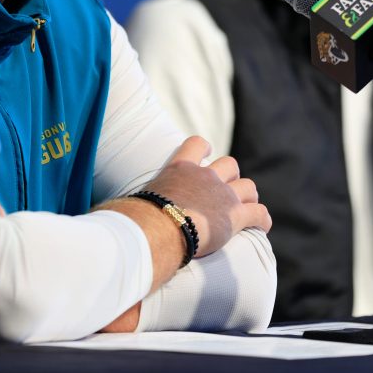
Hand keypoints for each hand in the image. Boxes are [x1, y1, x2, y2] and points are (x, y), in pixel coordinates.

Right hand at [141, 135, 270, 257]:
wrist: (159, 228)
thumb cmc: (140, 218)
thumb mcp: (136, 200)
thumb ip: (135, 201)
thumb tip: (111, 214)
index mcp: (180, 169)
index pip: (196, 144)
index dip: (204, 148)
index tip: (207, 153)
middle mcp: (205, 176)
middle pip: (229, 164)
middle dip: (231, 176)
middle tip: (226, 191)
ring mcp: (223, 195)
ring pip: (248, 186)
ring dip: (248, 196)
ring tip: (246, 208)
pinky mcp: (236, 215)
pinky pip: (259, 213)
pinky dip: (262, 219)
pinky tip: (261, 226)